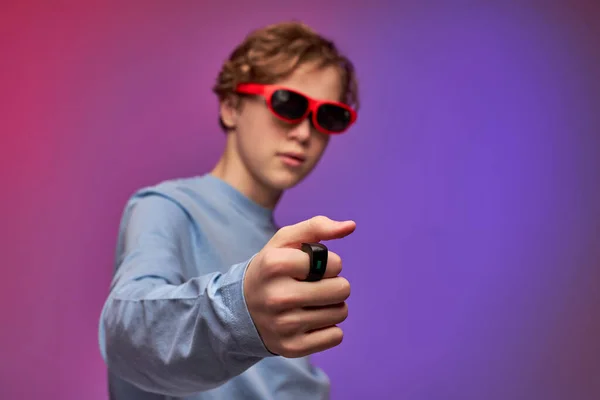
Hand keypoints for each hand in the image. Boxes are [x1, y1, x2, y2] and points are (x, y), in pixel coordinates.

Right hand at [244, 216, 355, 357]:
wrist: (240, 309)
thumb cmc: (272, 269)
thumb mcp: (285, 241)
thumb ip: (317, 226)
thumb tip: (351, 226)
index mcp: (275, 265)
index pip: (333, 263)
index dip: (329, 263)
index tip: (313, 267)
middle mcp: (278, 296)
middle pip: (342, 289)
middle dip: (335, 284)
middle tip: (317, 285)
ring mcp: (284, 325)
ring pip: (341, 312)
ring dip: (333, 305)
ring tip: (312, 302)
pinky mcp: (292, 348)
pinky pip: (336, 336)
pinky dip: (329, 327)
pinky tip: (310, 320)